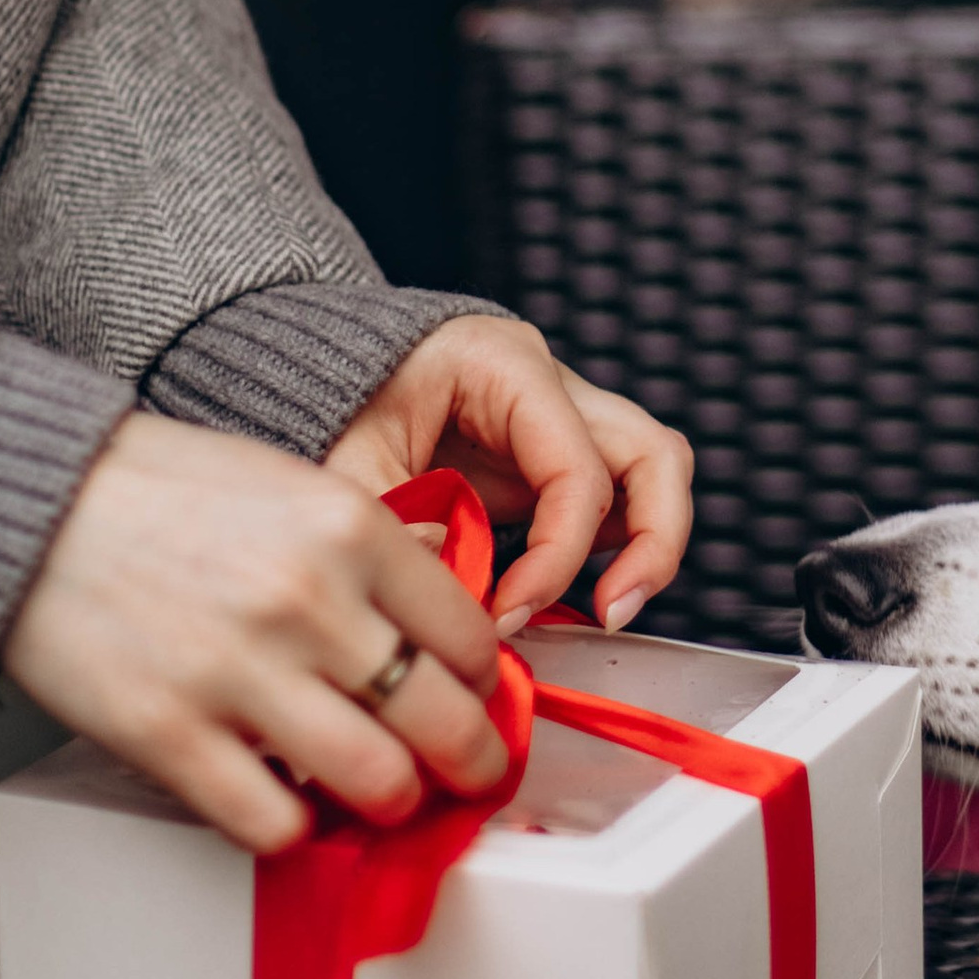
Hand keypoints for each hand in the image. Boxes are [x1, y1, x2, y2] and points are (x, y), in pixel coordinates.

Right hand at [1, 415, 516, 855]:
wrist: (30, 503)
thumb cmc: (157, 490)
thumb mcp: (289, 482)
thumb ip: (370, 544)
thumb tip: (441, 597)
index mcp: (350, 530)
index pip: (469, 638)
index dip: (482, 684)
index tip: (475, 699)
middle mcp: (311, 602)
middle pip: (444, 721)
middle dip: (471, 762)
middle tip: (468, 774)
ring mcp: (241, 672)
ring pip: (377, 782)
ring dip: (392, 802)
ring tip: (383, 796)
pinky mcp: (169, 733)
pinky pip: (272, 822)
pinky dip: (293, 829)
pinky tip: (289, 806)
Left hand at [322, 316, 693, 631]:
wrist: (323, 372)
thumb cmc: (339, 401)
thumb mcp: (348, 461)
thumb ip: (397, 522)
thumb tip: (461, 584)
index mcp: (505, 366)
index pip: (576, 469)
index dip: (557, 554)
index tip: (511, 612)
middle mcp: (550, 384)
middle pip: (655, 454)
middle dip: (651, 544)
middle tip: (611, 613)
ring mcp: (561, 418)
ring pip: (655, 472)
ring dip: (647, 545)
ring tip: (608, 610)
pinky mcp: (553, 456)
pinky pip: (617, 497)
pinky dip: (612, 547)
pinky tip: (568, 591)